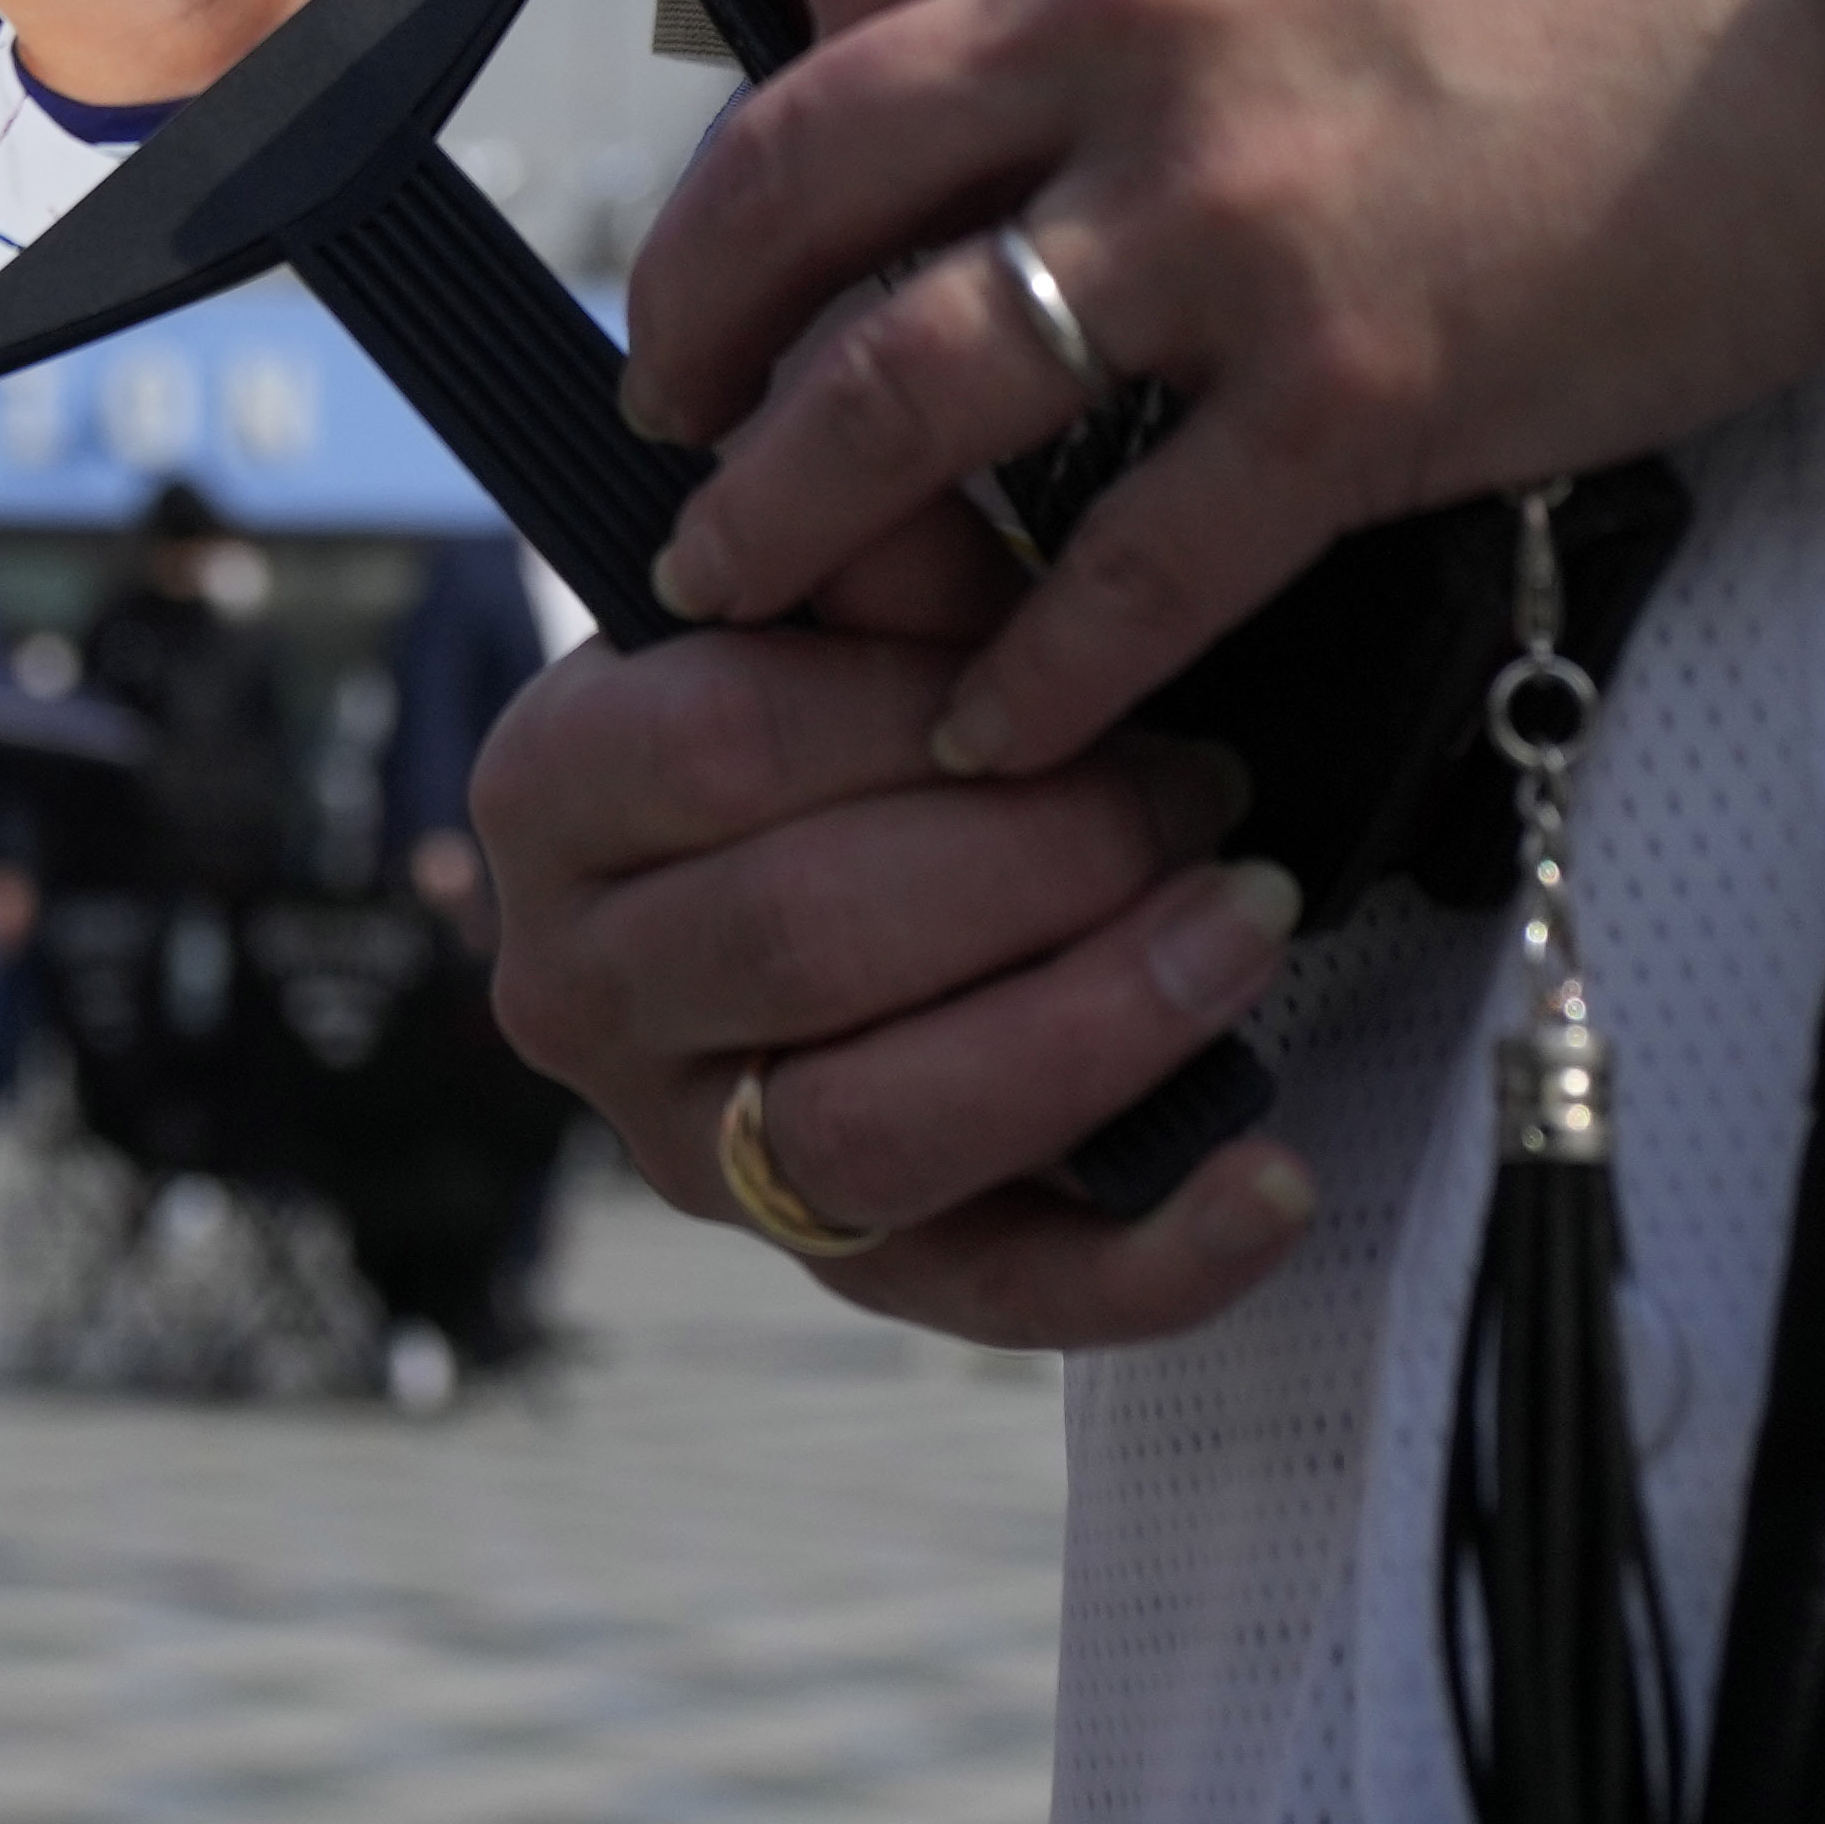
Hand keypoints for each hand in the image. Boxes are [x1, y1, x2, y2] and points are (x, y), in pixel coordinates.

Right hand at [470, 498, 1318, 1349]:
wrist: (794, 842)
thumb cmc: (828, 698)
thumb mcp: (832, 589)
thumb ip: (884, 550)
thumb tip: (969, 529)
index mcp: (553, 792)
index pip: (723, 747)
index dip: (926, 710)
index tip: (1102, 669)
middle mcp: (580, 989)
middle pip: (804, 940)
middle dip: (1039, 866)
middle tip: (1202, 803)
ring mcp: (691, 1148)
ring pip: (875, 1131)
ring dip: (1090, 1033)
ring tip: (1242, 939)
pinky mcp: (829, 1261)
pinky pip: (984, 1293)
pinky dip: (1146, 1259)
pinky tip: (1271, 1182)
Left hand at [615, 0, 1824, 780]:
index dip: (796, 88)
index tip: (784, 182)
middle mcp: (1128, 17)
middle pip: (802, 178)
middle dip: (700, 312)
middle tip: (670, 397)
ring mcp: (1228, 220)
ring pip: (899, 385)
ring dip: (788, 504)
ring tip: (730, 578)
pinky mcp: (1354, 397)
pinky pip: (1125, 566)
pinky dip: (1033, 670)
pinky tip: (988, 729)